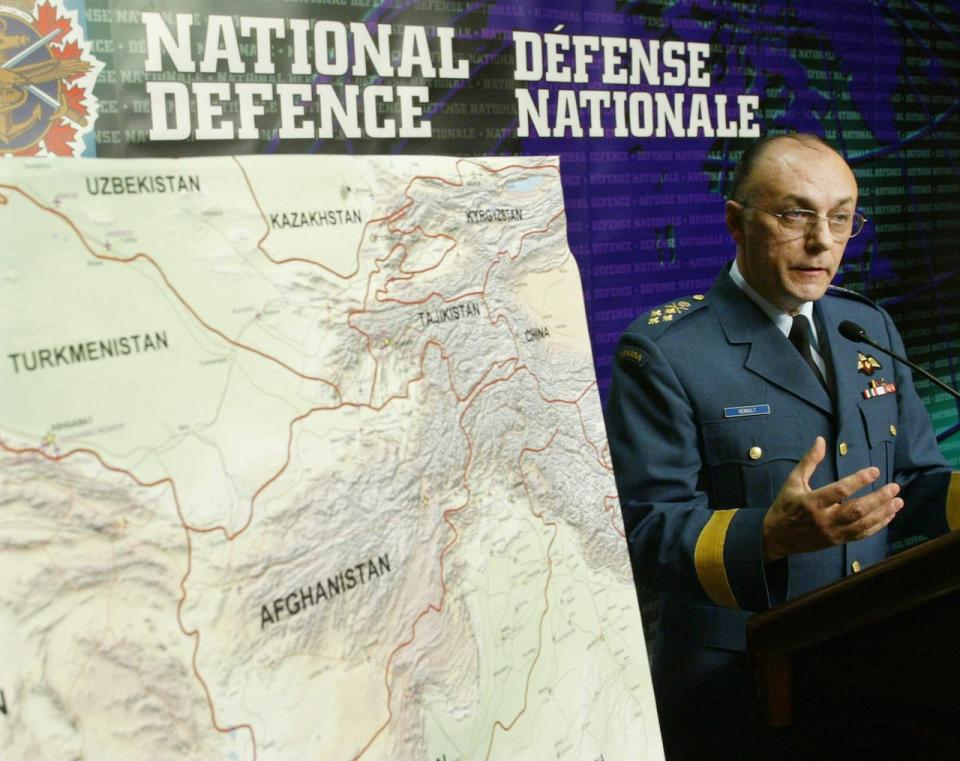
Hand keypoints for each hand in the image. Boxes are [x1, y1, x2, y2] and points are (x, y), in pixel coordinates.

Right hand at [762, 436, 903, 561]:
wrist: (776, 537)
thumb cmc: (785, 506)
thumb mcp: (793, 481)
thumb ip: (809, 462)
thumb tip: (820, 440)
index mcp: (811, 502)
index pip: (840, 491)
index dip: (859, 480)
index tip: (874, 471)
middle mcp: (824, 519)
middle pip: (856, 509)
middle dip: (878, 498)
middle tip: (894, 487)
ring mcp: (832, 532)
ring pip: (863, 524)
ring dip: (883, 513)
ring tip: (898, 501)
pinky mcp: (837, 541)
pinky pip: (861, 535)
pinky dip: (877, 526)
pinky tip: (888, 516)